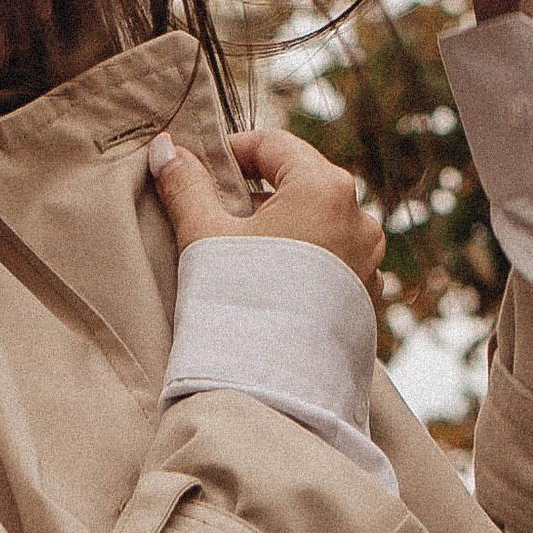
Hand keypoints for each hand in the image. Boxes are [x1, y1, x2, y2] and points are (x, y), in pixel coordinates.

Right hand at [150, 124, 384, 290]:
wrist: (274, 388)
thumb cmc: (239, 302)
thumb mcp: (204, 236)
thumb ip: (186, 185)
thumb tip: (164, 149)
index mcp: (324, 188)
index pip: (274, 144)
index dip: (231, 150)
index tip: (200, 168)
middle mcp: (359, 218)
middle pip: (300, 182)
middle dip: (257, 190)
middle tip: (216, 210)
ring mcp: (368, 260)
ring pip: (319, 223)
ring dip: (282, 226)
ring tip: (242, 251)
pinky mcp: (365, 297)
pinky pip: (332, 261)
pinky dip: (303, 260)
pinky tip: (270, 283)